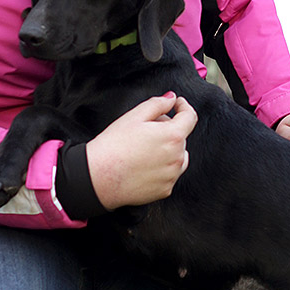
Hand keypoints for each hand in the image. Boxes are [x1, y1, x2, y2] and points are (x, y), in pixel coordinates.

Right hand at [86, 93, 197, 209]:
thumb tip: (170, 99)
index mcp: (172, 136)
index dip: (183, 107)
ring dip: (168, 150)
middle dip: (168, 129)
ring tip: (144, 150)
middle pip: (181, 137)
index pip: (190, 117)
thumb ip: (157, 104)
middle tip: (146, 130)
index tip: (177, 104)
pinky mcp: (165, 190)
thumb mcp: (134, 116)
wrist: (99, 177)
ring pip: (178, 157)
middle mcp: (177, 157)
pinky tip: (143, 165)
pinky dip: (161, 168)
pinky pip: (169, 174)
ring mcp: (172, 176)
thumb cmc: (113, 147)